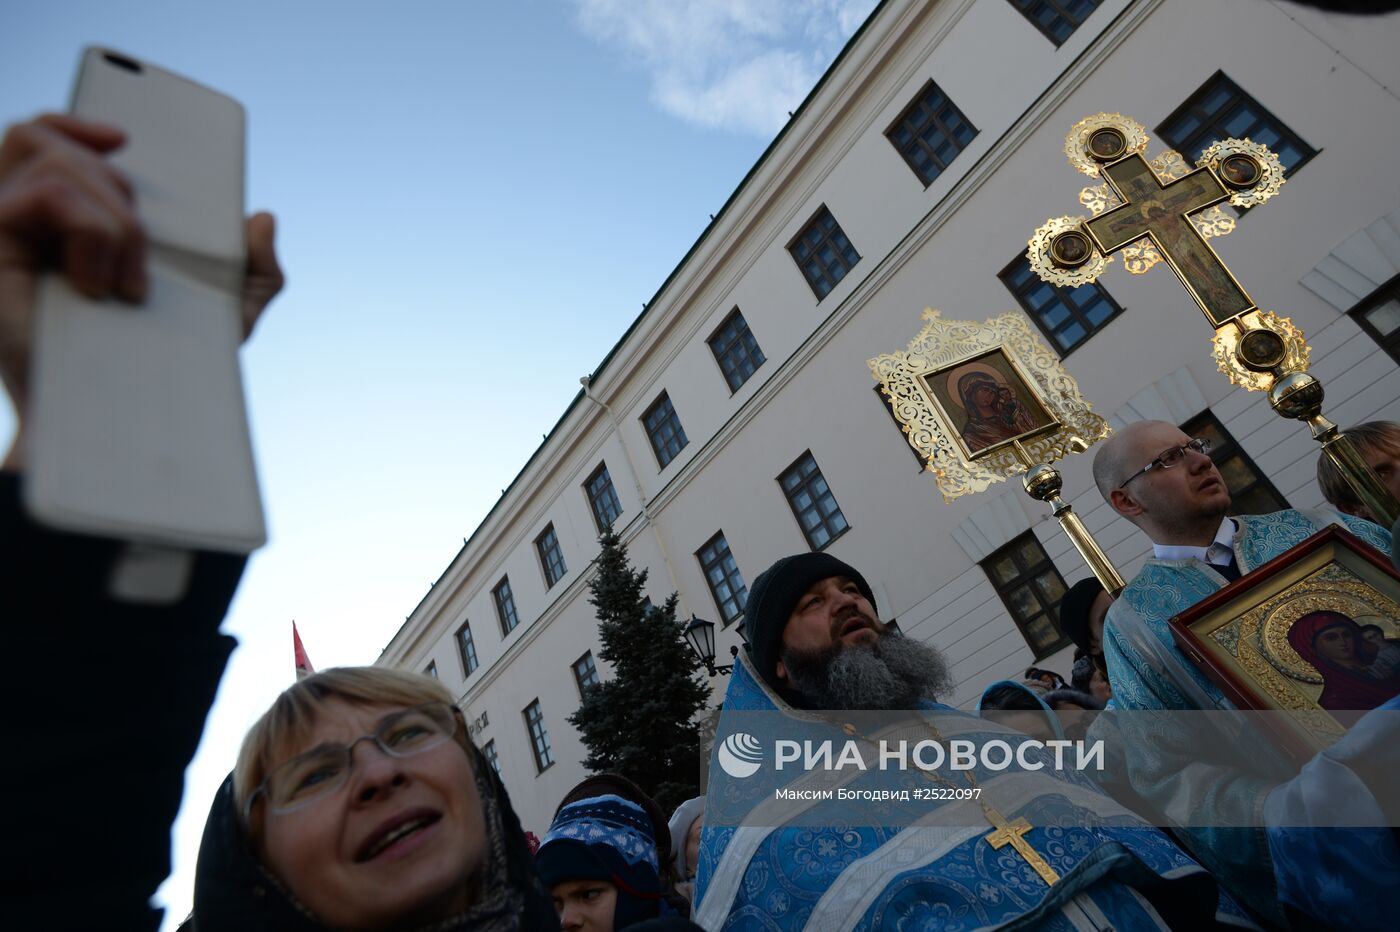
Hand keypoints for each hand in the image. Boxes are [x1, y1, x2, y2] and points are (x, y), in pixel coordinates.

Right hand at [0, 114, 282, 469]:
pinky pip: (46, 193)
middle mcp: (27, 223)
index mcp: (66, 226)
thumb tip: (262, 220)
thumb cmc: (158, 373)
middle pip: (50, 140)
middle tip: (137, 268)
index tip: (123, 140)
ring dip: (111, 216)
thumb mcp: (225, 318)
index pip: (45, 141)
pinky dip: (91, 231)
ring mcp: (5, 231)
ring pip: (53, 159)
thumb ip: (254, 271)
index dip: (74, 124)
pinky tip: (99, 285)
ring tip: (122, 283)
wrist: (115, 425)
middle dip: (116, 192)